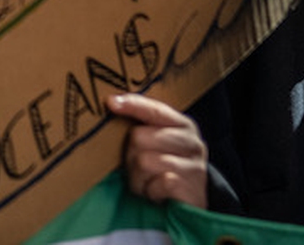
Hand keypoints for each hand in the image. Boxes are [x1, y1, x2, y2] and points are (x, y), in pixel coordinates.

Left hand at [109, 93, 206, 209]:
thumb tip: (111, 103)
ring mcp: (193, 166)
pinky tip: (157, 192)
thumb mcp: (157, 143)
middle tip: (137, 167)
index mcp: (182, 125)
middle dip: (130, 155)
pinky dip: (150, 190)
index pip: (154, 110)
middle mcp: (191, 142)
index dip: (132, 105)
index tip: (110, 102)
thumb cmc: (166, 168)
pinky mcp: (190, 188)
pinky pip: (155, 183)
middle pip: (139, 137)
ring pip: (144, 161)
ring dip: (138, 177)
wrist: (192, 201)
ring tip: (147, 181)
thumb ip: (142, 124)